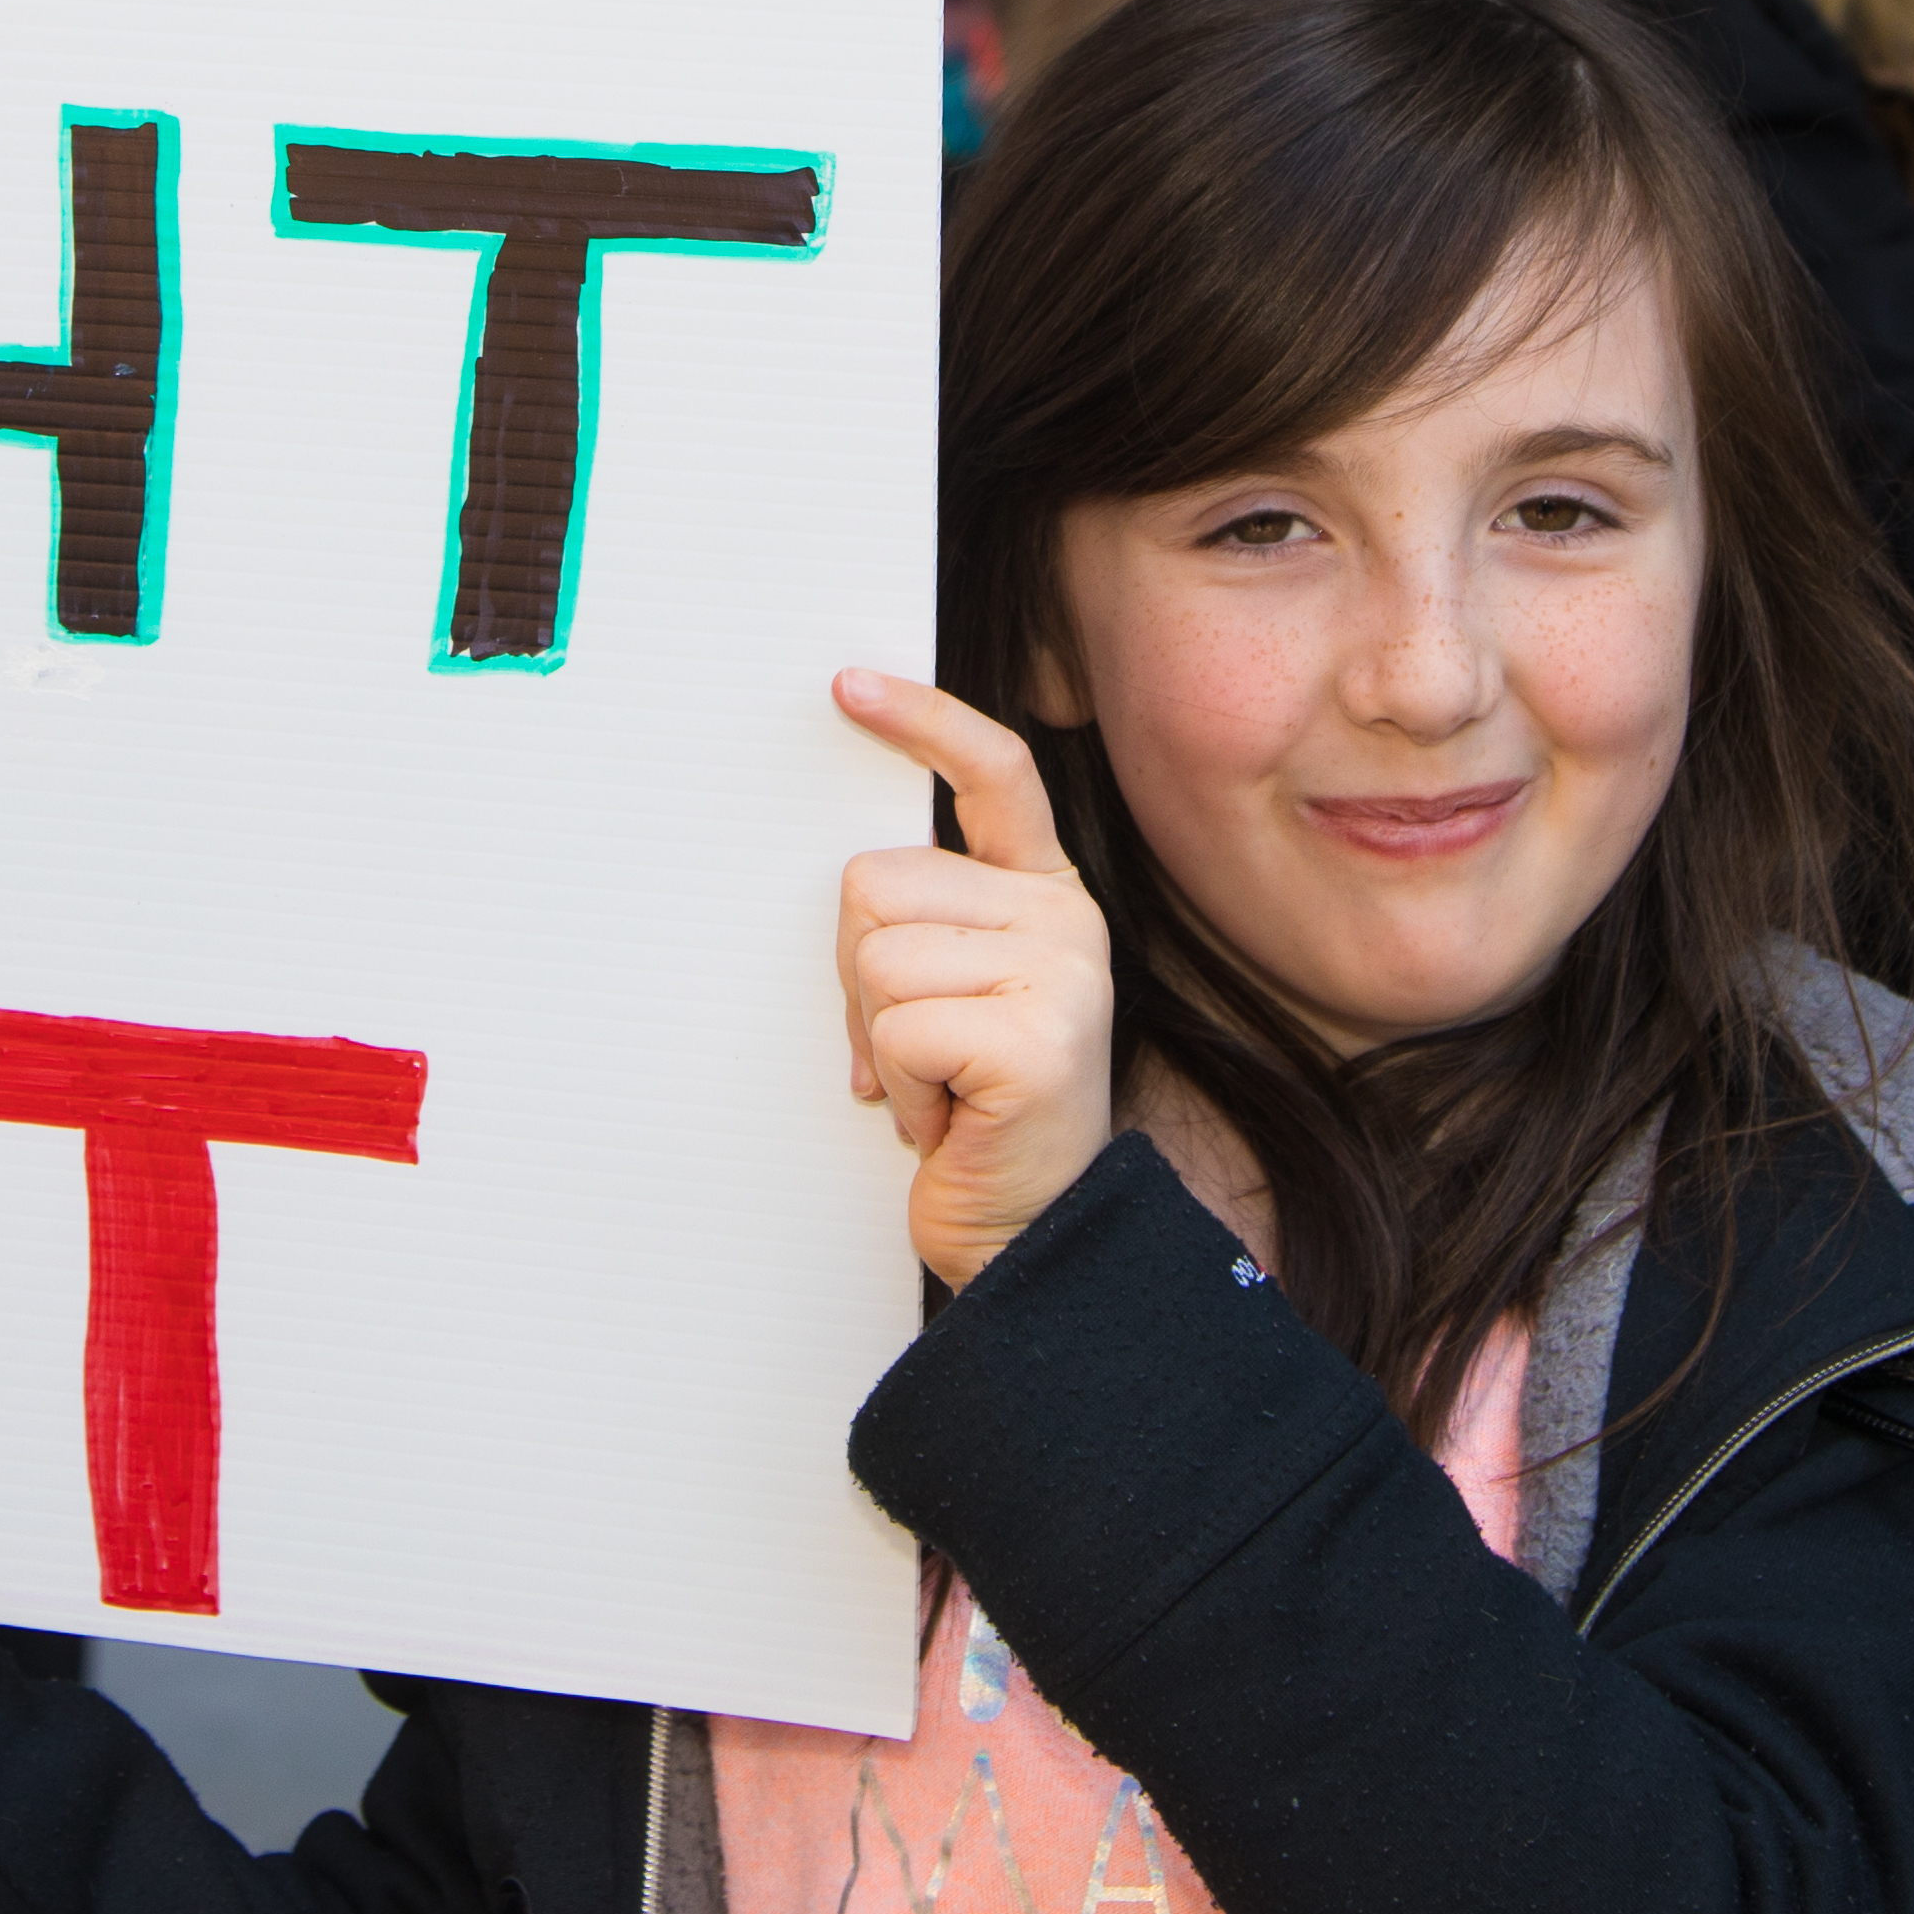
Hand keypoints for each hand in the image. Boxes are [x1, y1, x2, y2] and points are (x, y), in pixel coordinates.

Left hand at [831, 670, 1120, 1289]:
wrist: (1032, 1228)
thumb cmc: (977, 1110)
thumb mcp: (952, 994)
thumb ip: (924, 923)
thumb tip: (854, 889)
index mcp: (1044, 894)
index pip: (996, 773)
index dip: (922, 721)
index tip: (848, 686)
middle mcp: (1064, 920)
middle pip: (873, 884)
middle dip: (857, 976)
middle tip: (912, 1048)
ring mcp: (1060, 974)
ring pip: (875, 958)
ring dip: (877, 1040)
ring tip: (935, 1084)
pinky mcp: (1036, 1038)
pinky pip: (896, 1026)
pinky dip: (898, 1083)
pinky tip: (946, 1114)